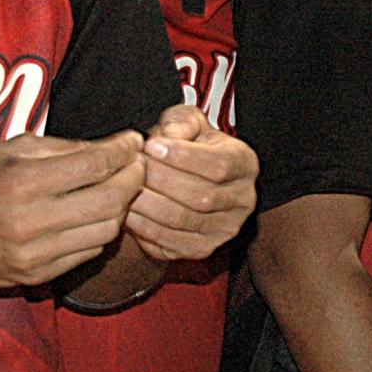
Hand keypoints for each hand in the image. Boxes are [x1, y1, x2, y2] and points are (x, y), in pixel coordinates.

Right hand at [0, 130, 146, 286]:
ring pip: (106, 231)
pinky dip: (100, 230)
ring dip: (121, 207)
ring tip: (118, 187)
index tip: (133, 140)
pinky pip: (87, 252)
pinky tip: (94, 213)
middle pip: (110, 201)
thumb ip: (65, 149)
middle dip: (133, 179)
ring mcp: (33, 256)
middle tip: (136, 164)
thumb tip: (115, 147)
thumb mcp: (10, 149)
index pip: (95, 165)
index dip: (124, 150)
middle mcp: (29, 222)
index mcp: (21, 182)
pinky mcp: (35, 277)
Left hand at [122, 104, 258, 261]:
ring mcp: (224, 230)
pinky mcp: (200, 249)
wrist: (187, 176)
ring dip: (148, 203)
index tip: (151, 145)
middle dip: (161, 180)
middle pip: (202, 197)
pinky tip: (127, 208)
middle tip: (133, 166)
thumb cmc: (188, 144)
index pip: (220, 165)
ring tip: (126, 184)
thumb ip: (181, 122)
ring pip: (182, 221)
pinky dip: (143, 226)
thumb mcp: (188, 122)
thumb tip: (170, 135)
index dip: (183, 156)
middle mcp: (243, 201)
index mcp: (245, 165)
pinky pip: (168, 242)